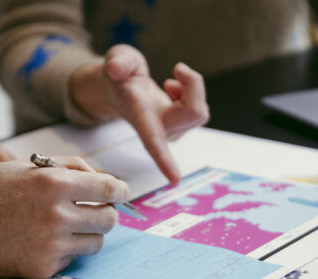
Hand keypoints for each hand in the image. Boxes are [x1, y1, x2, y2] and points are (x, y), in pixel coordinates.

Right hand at [0, 156, 130, 278]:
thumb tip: (107, 183)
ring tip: (63, 226)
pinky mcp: (42, 267)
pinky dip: (64, 251)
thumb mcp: (28, 167)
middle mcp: (56, 214)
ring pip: (95, 243)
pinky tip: (40, 241)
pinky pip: (71, 259)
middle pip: (109, 219)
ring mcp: (50, 244)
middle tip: (92, 212)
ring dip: (86, 234)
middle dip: (105, 214)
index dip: (120, 192)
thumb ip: (70, 169)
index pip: (110, 190)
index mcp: (54, 183)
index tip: (121, 195)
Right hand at [70, 45, 209, 184]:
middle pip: (194, 113)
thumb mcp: (117, 59)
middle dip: (194, 86)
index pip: (152, 140)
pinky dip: (193, 92)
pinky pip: (200, 109)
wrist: (119, 88)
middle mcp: (157, 129)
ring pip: (199, 110)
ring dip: (191, 88)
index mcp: (140, 116)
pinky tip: (174, 89)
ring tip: (170, 81)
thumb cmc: (120, 76)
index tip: (175, 179)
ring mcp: (171, 131)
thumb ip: (118, 62)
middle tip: (177, 68)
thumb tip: (116, 70)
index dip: (163, 159)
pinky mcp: (181, 127)